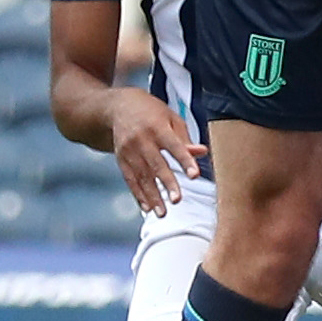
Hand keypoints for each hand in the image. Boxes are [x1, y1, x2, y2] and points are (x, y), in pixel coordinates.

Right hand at [110, 89, 205, 214]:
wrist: (118, 108)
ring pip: (142, 176)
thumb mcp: (171, 117)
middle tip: (178, 200)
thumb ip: (185, 138)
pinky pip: (130, 180)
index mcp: (158, 126)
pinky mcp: (121, 160)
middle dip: (167, 183)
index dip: (185, 160)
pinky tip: (147, 208)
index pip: (174, 146)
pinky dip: (138, 195)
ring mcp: (129, 151)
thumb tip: (202, 153)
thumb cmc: (152, 112)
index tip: (195, 175)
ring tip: (163, 212)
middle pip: (156, 164)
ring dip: (152, 196)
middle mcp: (142, 139)